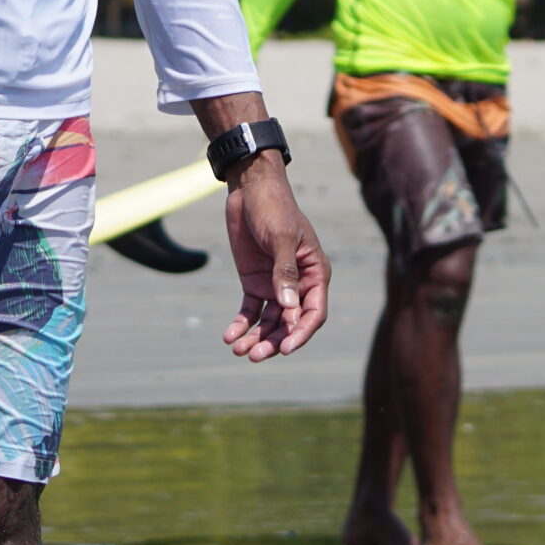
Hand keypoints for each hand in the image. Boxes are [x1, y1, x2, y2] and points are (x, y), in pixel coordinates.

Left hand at [221, 152, 329, 361]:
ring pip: (269, 321)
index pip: (313, 312)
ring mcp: (275, 285)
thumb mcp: (281, 237)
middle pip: (289, 323)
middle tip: (254, 355)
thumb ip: (284, 272)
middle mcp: (297, 283)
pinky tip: (229, 336)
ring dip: (256, 337)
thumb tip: (288, 307)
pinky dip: (241, 324)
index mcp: (315, 273)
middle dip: (273, 341)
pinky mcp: (255, 282)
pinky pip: (250, 311)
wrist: (250, 189)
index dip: (301, 333)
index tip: (285, 349)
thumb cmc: (274, 207)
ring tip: (238, 350)